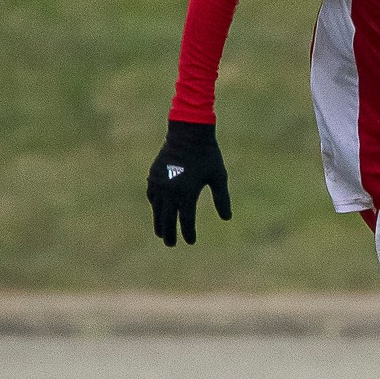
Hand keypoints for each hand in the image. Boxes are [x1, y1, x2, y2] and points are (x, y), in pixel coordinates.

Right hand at [146, 120, 231, 245]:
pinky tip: (158, 211)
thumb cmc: (208, 155)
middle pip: (168, 218)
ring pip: (157, 209)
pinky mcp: (154, 175)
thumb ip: (222, 198)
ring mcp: (160, 183)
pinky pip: (152, 196)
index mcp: (187, 192)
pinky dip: (155, 206)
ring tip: (162, 234)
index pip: (186, 220)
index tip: (191, 241)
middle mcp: (171, 191)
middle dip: (170, 233)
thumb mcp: (219, 177)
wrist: (188, 134)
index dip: (188, 232)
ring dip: (159, 222)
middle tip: (172, 244)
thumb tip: (227, 218)